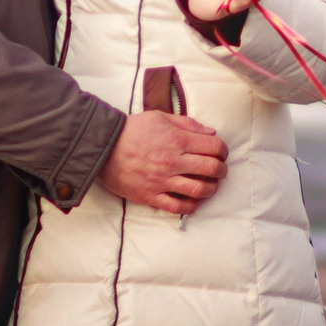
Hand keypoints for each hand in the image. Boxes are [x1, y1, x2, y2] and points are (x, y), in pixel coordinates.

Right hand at [98, 111, 227, 215]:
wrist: (103, 148)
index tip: (221, 152)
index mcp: (176, 140)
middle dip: (222, 170)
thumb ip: (187, 124)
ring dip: (211, 188)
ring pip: (200, 190)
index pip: (214, 147)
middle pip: (212, 169)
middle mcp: (173, 161)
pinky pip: (178, 207)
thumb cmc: (131, 130)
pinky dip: (192, 206)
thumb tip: (210, 133)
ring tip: (210, 185)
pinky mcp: (151, 196)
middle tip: (220, 169)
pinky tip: (194, 200)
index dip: (223, 150)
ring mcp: (162, 181)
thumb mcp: (159, 117)